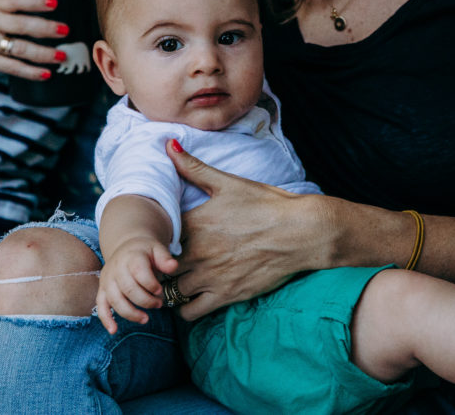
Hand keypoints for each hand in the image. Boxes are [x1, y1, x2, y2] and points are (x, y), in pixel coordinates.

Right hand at [0, 0, 68, 79]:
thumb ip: (12, 9)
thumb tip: (51, 9)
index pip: (15, 0)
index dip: (35, 1)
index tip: (55, 3)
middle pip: (21, 25)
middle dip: (46, 28)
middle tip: (65, 30)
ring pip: (19, 48)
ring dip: (43, 53)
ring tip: (61, 56)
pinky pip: (13, 68)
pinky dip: (31, 72)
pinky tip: (45, 73)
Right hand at [96, 237, 177, 334]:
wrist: (126, 248)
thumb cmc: (145, 252)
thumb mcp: (157, 249)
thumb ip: (165, 258)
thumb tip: (173, 266)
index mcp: (131, 257)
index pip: (139, 272)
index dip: (151, 285)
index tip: (160, 291)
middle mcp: (116, 269)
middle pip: (128, 289)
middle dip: (146, 301)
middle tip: (159, 304)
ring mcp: (107, 280)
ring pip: (115, 300)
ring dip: (131, 313)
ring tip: (146, 319)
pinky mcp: (102, 290)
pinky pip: (101, 306)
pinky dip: (106, 319)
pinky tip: (114, 330)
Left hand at [167, 140, 319, 320]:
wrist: (300, 231)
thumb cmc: (265, 204)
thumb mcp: (227, 182)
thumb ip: (193, 167)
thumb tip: (168, 143)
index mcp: (193, 223)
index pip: (157, 237)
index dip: (155, 241)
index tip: (158, 242)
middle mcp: (196, 252)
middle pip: (158, 268)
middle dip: (157, 268)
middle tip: (161, 266)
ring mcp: (209, 276)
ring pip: (170, 292)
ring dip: (169, 289)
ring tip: (176, 283)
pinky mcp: (225, 295)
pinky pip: (190, 312)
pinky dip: (187, 308)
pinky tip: (193, 297)